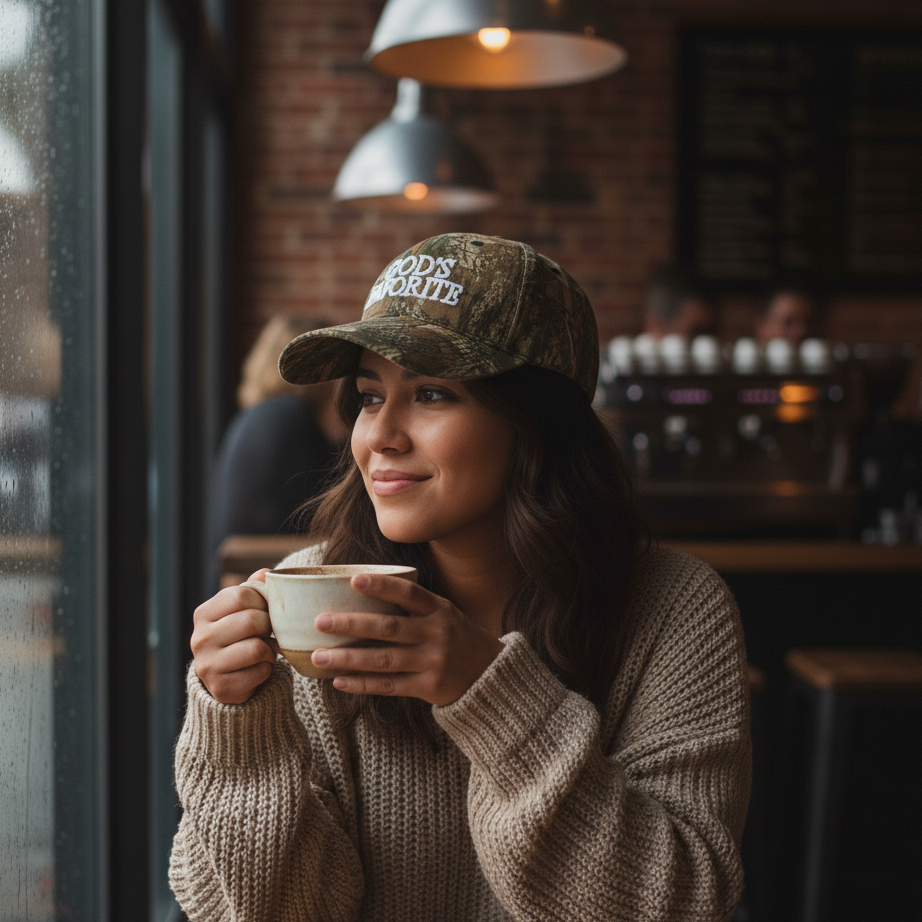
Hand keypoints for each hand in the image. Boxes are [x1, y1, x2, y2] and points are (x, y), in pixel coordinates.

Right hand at [191, 568, 280, 703]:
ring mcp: (207, 665)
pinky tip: (258, 668)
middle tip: (267, 632)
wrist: (227, 678)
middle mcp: (200, 638)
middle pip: (252, 620)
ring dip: (269, 650)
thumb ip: (253, 589)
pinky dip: (267, 669)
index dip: (262, 601)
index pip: (242, 594)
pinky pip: (260, 672)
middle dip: (268, 626)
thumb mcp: (242, 610)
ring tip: (264, 650)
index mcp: (203, 613)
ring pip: (257, 648)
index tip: (264, 610)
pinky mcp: (221, 688)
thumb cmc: (240, 636)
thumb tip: (265, 573)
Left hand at [310, 574, 504, 705]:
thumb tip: (362, 593)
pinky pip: (389, 686)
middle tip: (320, 621)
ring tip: (319, 656)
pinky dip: (362, 684)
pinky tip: (339, 680)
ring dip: (348, 658)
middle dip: (351, 624)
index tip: (354, 580)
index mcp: (440, 610)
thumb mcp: (444, 613)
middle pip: (388, 628)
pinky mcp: (429, 687)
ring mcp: (433, 662)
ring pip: (383, 660)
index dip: (381, 586)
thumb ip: (414, 606)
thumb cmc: (456, 637)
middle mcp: (437, 634)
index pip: (409, 593)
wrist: (489, 675)